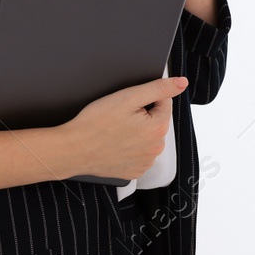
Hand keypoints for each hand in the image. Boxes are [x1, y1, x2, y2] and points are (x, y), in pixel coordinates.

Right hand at [59, 76, 186, 180]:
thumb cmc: (95, 123)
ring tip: (115, 132)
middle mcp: (156, 148)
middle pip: (156, 121)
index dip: (144, 100)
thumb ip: (159, 88)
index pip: (163, 102)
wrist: (72, 149)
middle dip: (142, 116)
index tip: (126, 106)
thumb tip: (182, 83)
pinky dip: (130, 148)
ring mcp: (145, 162)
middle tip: (119, 119)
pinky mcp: (134, 172)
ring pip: (148, 138)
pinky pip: (139, 154)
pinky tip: (115, 144)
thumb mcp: (128, 97)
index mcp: (158, 128)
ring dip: (137, 133)